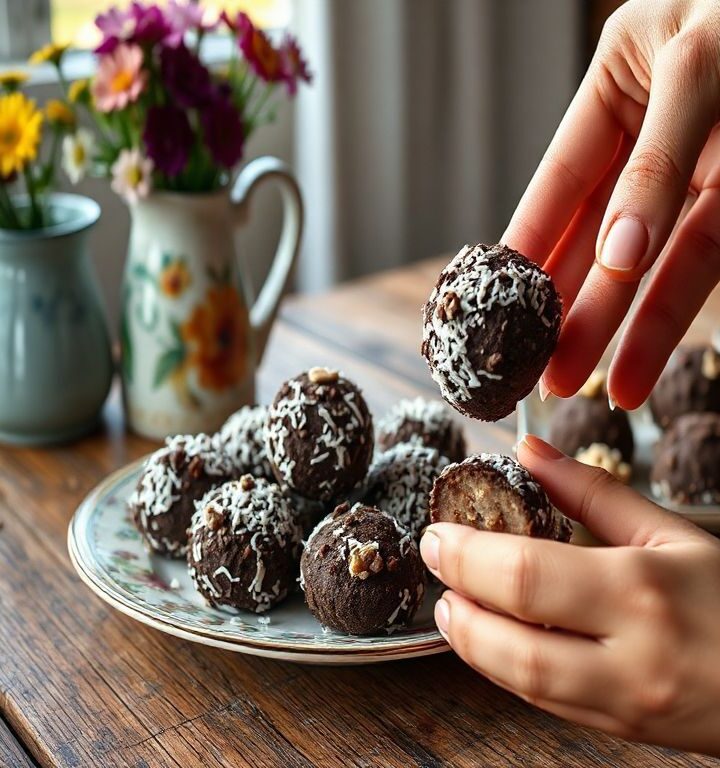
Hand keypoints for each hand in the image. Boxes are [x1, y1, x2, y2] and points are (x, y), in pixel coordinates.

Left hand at [421, 435, 719, 754]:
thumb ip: (592, 490)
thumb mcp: (669, 532)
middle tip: (436, 570)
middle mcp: (631, 656)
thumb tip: (530, 450)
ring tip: (452, 606)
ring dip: (472, 645)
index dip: (466, 555)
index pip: (523, 575)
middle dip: (458, 605)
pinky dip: (507, 670)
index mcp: (641, 590)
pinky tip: (495, 638)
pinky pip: (547, 705)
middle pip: (513, 643)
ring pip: (523, 685)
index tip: (437, 533)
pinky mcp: (622, 731)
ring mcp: (626, 704)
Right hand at [502, 0, 719, 408]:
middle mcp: (654, 136)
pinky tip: (637, 366)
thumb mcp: (699, 65)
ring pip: (648, 264)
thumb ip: (654, 164)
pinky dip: (668, 321)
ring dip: (615, 328)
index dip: (528, 240)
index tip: (493, 296)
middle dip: (566, 301)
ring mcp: (700, 174)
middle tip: (533, 360)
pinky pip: (702, 266)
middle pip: (596, 232)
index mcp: (620, 84)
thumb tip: (616, 257)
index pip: (558, 177)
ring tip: (576, 381)